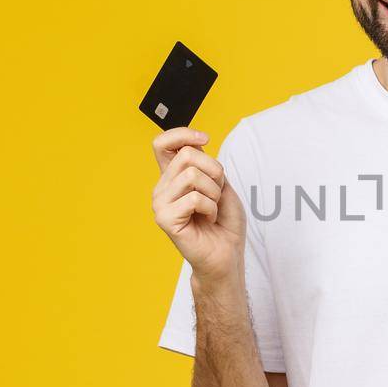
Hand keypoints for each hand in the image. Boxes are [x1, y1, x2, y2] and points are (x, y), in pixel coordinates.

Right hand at [151, 127, 246, 281]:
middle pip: (187, 154)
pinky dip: (211, 208)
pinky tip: (208, 220)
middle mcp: (162, 187)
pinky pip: (194, 198)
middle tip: (218, 193)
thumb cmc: (225, 222)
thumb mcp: (221, 184)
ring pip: (192, 175)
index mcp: (173, 177)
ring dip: (214, 192)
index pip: (162, 143)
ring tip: (212, 208)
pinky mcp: (165, 218)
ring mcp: (160, 203)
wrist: (227, 253)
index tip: (205, 138)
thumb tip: (194, 144)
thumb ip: (206, 164)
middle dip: (215, 170)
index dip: (182, 133)